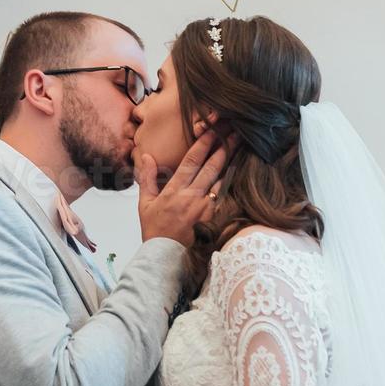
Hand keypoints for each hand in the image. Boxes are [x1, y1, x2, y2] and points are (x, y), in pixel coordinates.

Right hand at [136, 130, 231, 245]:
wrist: (165, 254)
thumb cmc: (154, 229)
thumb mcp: (145, 203)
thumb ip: (148, 178)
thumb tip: (147, 157)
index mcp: (174, 191)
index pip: (191, 162)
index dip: (203, 144)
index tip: (212, 131)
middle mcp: (191, 197)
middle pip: (211, 167)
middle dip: (223, 148)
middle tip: (234, 132)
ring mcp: (204, 207)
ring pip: (220, 180)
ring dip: (230, 162)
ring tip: (239, 146)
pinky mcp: (212, 216)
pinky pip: (222, 195)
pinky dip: (229, 181)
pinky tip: (236, 170)